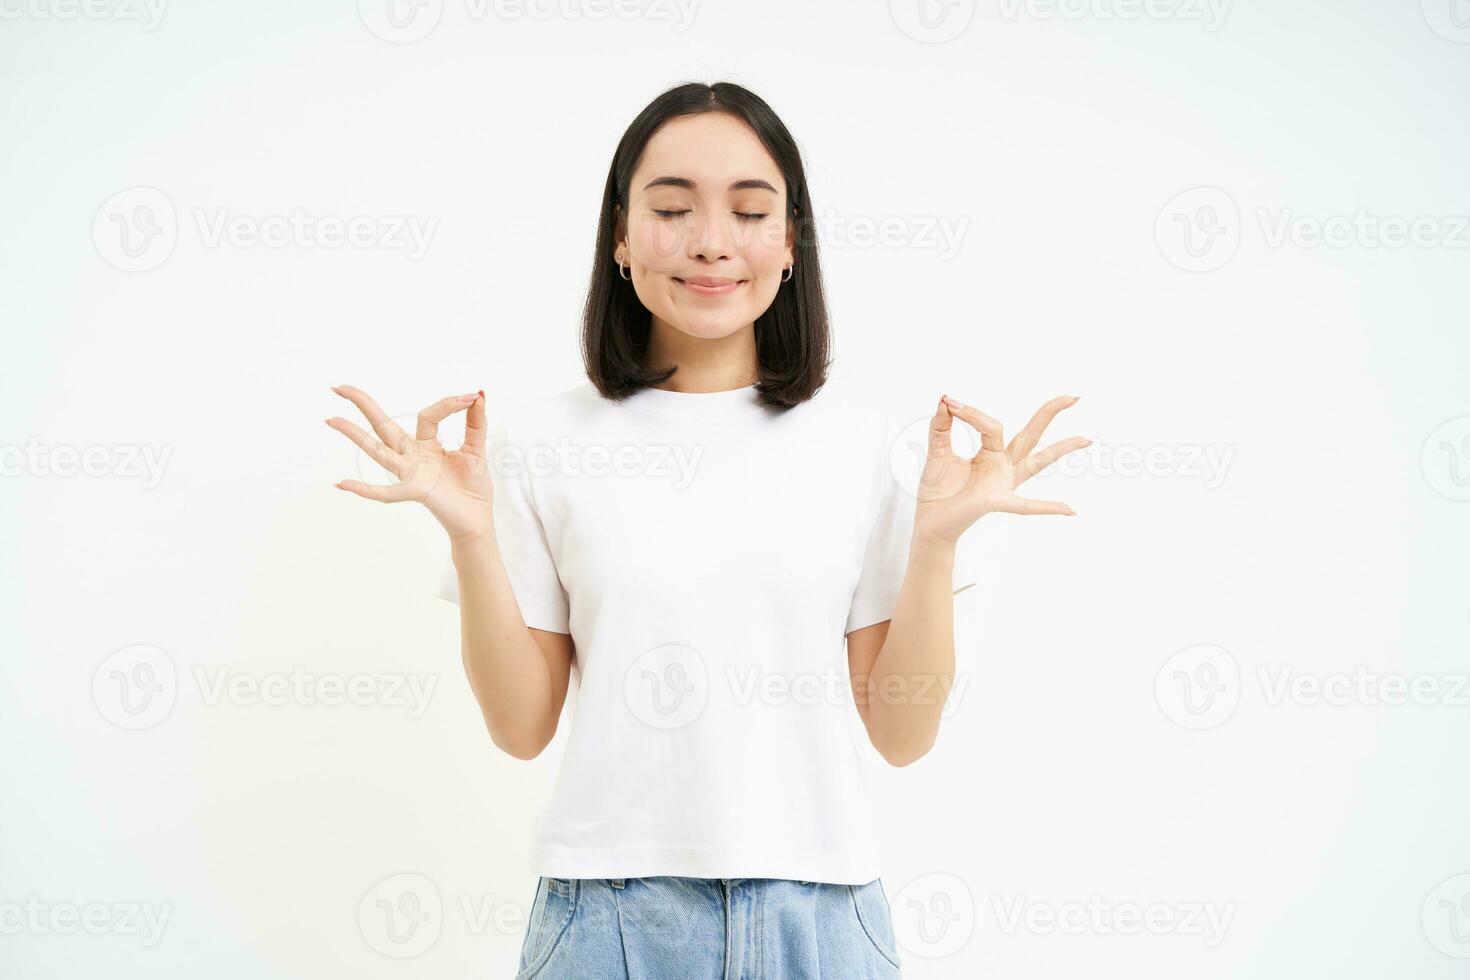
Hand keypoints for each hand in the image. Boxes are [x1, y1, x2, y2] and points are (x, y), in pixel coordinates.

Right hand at [326, 385, 493, 542]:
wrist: (478, 520)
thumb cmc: (473, 488)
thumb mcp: (476, 449)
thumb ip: (476, 423)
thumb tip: (478, 394)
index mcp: (426, 445)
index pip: (427, 415)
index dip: (449, 404)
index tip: (472, 396)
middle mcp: (412, 457)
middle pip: (383, 426)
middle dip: (363, 405)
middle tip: (339, 387)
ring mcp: (410, 474)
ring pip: (377, 451)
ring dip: (354, 436)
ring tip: (331, 419)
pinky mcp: (414, 492)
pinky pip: (385, 492)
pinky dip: (364, 489)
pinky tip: (341, 484)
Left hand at [913, 393, 1089, 544]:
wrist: (930, 521)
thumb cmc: (938, 490)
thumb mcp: (938, 452)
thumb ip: (941, 426)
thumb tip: (945, 401)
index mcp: (991, 453)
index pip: (991, 425)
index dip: (971, 413)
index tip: (949, 402)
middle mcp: (1003, 467)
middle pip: (1030, 436)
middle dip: (1050, 414)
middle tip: (1073, 397)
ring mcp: (1004, 484)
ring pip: (1037, 462)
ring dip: (1061, 450)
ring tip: (1086, 440)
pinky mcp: (995, 501)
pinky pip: (1025, 505)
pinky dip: (1047, 507)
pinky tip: (1070, 510)